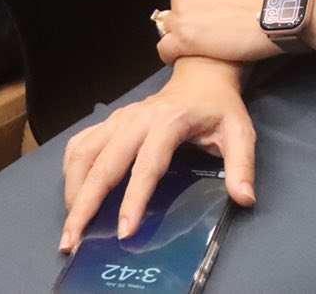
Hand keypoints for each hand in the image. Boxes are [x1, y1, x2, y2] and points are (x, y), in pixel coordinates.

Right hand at [60, 57, 257, 250]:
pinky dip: (71, 170)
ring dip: (73, 190)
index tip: (124, 232)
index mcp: (169, 122)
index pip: (147, 167)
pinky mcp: (109, 121)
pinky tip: (73, 194)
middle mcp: (137, 119)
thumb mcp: (239, 132)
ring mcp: (119, 118)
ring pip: (84, 154)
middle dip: (86, 204)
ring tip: (70, 226)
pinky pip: (80, 144)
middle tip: (74, 240)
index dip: (134, 200)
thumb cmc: (219, 107)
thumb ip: (242, 165)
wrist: (202, 76)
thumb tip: (244, 198)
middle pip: (104, 165)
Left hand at [156, 0, 286, 65]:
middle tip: (217, 26)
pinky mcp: (185, 41)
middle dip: (192, 16)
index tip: (217, 7)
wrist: (284, 11)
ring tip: (207, 43)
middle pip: (177, 8)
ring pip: (169, 29)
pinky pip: (166, 50)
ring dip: (183, 35)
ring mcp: (182, 15)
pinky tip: (191, 56)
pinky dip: (173, 54)